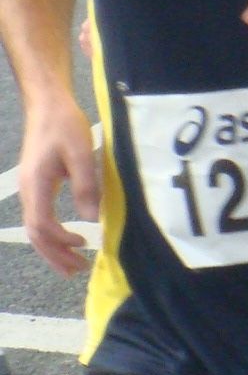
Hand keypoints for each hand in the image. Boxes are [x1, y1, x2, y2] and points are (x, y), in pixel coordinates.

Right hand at [18, 100, 100, 275]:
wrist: (48, 104)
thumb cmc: (64, 125)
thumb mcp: (81, 153)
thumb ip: (86, 186)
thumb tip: (92, 219)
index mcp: (36, 185)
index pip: (41, 224)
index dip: (61, 240)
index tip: (84, 245)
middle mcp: (28, 191)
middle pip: (35, 233)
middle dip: (55, 255)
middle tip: (77, 270)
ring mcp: (30, 189)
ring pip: (35, 228)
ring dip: (53, 248)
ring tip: (72, 264)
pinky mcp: (36, 185)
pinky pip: (39, 218)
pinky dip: (52, 234)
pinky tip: (66, 240)